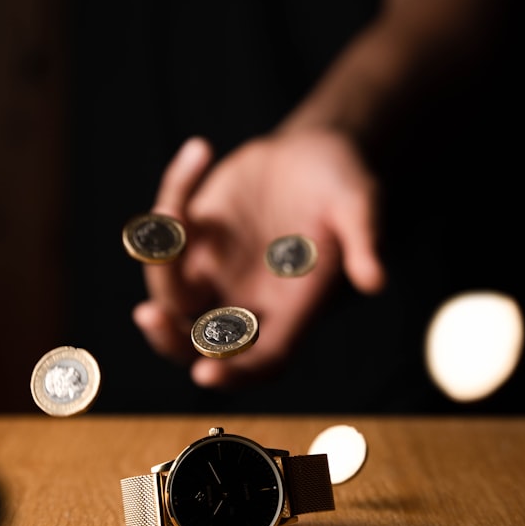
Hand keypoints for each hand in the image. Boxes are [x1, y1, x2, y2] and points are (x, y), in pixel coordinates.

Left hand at [132, 131, 385, 387]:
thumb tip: (375, 280)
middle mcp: (246, 302)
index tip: (205, 373)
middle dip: (169, 339)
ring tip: (173, 207)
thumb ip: (364, 241)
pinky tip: (200, 152)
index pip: (260, 360)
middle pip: (197, 343)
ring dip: (157, 265)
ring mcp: (213, 273)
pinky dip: (175, 192)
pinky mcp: (191, 237)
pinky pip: (166, 230)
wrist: (314, 154)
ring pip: (169, 295)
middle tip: (149, 315)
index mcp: (292, 311)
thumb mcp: (360, 205)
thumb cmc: (344, 186)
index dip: (234, 372)